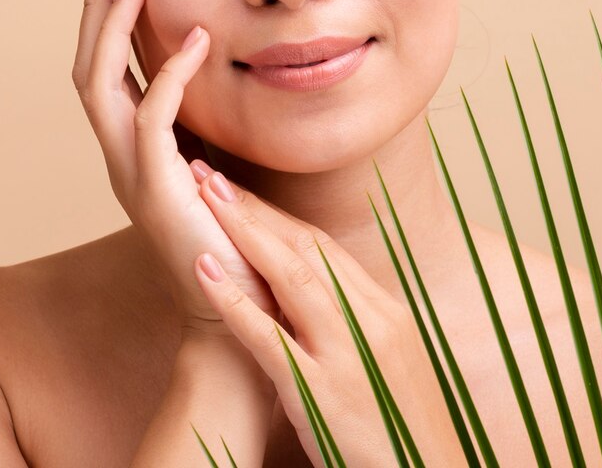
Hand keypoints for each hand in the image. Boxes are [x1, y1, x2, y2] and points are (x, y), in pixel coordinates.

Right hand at [71, 0, 280, 339]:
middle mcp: (118, 154)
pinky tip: (195, 39)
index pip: (102, 65)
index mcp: (129, 146)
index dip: (96, 11)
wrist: (237, 317)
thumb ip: (207, 122)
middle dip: (90, 4)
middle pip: (86, 65)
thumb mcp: (216, 165)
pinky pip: (153, 120)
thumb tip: (218, 70)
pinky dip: (169, 76)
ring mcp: (130, 173)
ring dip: (110, 27)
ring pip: (98, 86)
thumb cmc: (234, 242)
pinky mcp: (158, 191)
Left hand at [189, 164, 465, 466]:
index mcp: (383, 312)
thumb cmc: (399, 431)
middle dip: (253, 206)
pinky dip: (234, 301)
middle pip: (305, 248)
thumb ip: (355, 325)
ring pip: (290, 277)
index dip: (275, 213)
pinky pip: (269, 338)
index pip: (323, 247)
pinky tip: (202, 272)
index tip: (237, 186)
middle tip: (207, 170)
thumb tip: (316, 294)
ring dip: (242, 231)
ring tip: (201, 196)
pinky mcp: (322, 393)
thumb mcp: (387, 365)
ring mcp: (346, 355)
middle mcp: (370, 322)